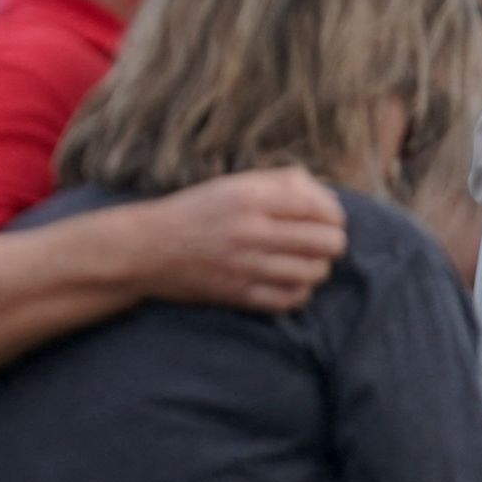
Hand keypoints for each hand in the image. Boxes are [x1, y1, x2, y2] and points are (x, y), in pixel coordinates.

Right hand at [138, 167, 347, 312]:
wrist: (146, 249)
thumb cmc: (195, 211)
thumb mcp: (235, 184)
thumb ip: (282, 182)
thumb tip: (328, 197)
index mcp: (252, 198)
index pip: (322, 208)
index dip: (335, 215)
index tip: (328, 219)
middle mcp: (251, 231)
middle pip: (327, 242)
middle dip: (332, 242)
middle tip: (321, 242)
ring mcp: (245, 266)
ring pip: (314, 272)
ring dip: (318, 268)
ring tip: (307, 263)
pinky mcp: (237, 294)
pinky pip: (290, 299)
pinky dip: (300, 292)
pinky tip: (291, 282)